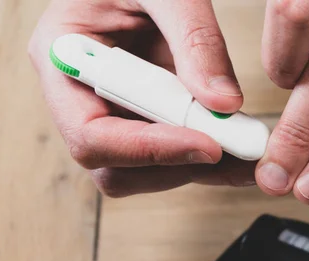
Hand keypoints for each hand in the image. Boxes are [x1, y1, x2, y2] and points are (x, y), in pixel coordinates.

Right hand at [28, 0, 255, 196]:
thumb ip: (195, 40)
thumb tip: (223, 104)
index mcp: (63, 59)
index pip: (90, 135)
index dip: (147, 150)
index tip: (208, 144)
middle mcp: (82, 96)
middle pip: (114, 166)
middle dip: (177, 164)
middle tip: (236, 151)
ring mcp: (112, 111)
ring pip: (144, 172)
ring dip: (197, 168)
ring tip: (246, 148)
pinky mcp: (143, 118)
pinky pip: (168, 157)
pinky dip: (207, 160)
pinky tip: (239, 146)